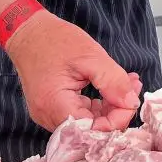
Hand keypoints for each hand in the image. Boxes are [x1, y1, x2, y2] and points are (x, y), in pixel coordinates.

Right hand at [4, 11, 141, 132]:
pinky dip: (99, 103)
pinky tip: (111, 86)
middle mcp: (49, 117)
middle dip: (117, 110)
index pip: (93, 130)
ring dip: (111, 106)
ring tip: (126, 82)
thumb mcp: (90, 56)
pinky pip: (82, 114)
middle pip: (93, 129)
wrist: (28, 32)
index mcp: (55, 106)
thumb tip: (131, 103)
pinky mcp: (54, 109)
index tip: (132, 99)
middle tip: (133, 86)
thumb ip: (113, 81)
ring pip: (90, 122)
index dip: (118, 119)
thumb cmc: (54, 40)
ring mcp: (49, 114)